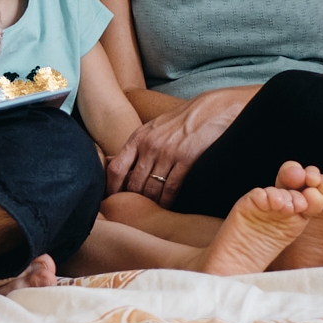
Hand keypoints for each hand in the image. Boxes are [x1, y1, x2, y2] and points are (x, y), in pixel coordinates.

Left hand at [106, 84, 257, 205]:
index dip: (111, 188)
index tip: (113, 200)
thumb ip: (139, 146)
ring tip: (152, 213)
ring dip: (151, 204)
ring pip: (151, 189)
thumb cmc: (182, 121)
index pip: (115, 168)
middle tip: (135, 212)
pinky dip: (167, 202)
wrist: (212, 109)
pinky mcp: (186, 160)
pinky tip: (168, 207)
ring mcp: (167, 153)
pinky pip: (171, 188)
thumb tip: (123, 167)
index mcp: (138, 138)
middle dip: (132, 200)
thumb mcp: (154, 128)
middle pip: (133, 183)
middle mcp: (149, 146)